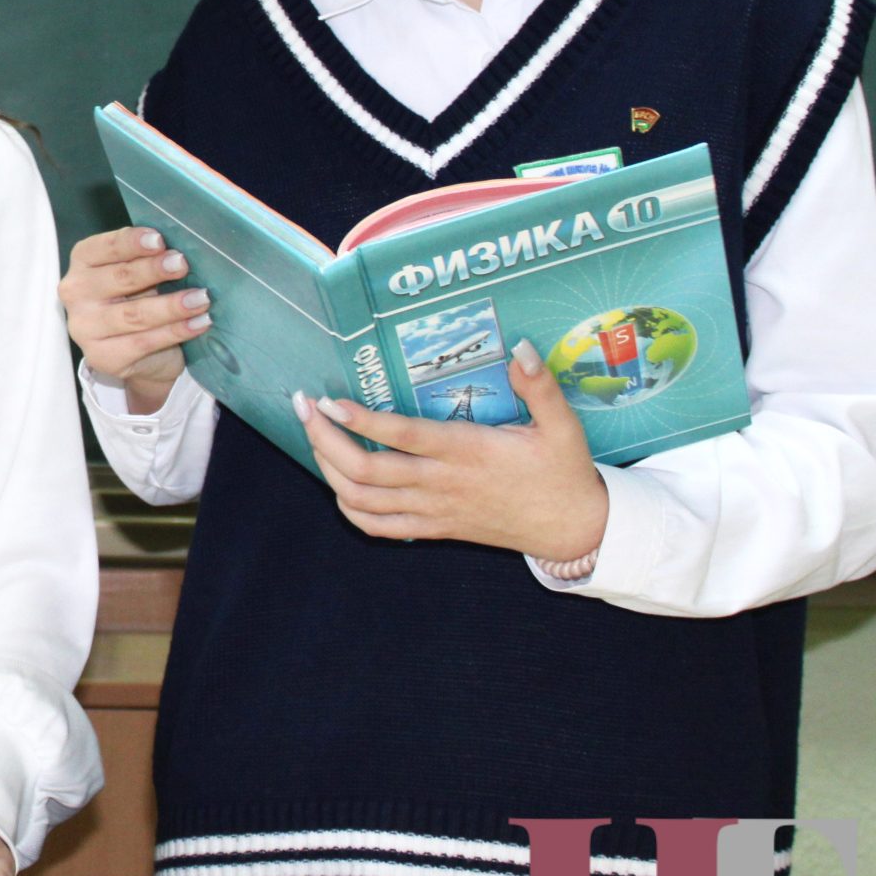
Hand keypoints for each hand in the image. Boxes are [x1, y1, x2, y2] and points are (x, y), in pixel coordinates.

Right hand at [59, 227, 211, 412]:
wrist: (138, 353)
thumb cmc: (138, 299)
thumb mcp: (139, 274)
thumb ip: (146, 259)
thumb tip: (177, 252)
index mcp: (83, 262)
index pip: (103, 248)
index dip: (131, 243)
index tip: (159, 240)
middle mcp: (76, 293)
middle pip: (119, 278)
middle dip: (154, 270)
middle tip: (182, 265)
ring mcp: (85, 328)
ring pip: (134, 314)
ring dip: (172, 305)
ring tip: (201, 298)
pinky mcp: (103, 357)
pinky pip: (144, 342)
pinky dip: (176, 331)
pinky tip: (199, 323)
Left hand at [296, 339, 608, 559]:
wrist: (572, 529)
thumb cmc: (562, 471)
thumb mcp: (562, 426)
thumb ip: (540, 386)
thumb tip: (521, 347)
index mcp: (467, 453)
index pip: (402, 437)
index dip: (360, 421)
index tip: (328, 400)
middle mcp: (441, 484)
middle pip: (367, 471)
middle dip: (325, 439)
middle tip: (302, 407)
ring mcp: (433, 511)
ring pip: (362, 500)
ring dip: (328, 469)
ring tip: (313, 435)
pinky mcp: (434, 529)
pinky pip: (378, 528)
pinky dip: (349, 507)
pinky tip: (337, 481)